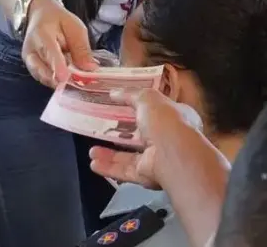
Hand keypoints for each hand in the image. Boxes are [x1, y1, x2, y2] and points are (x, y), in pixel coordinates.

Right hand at [20, 0, 97, 87]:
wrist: (40, 16)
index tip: (64, 78)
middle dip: (59, 79)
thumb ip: (81, 48)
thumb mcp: (75, 28)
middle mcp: (31, 50)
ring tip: (74, 81)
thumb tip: (90, 68)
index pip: (49, 52)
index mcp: (42, 34)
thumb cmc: (59, 21)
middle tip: (76, 84)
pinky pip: (44, 79)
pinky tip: (67, 81)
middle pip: (42, 69)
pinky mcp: (31, 68)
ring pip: (43, 78)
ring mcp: (29, 61)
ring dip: (58, 82)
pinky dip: (55, 82)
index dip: (57, 66)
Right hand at [88, 88, 204, 187]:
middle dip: (122, 134)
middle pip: (142, 135)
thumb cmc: (166, 121)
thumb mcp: (148, 98)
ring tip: (92, 150)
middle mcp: (167, 138)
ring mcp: (157, 158)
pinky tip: (94, 163)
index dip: (140, 107)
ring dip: (110, 154)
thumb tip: (114, 92)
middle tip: (102, 129)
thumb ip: (131, 94)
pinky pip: (125, 170)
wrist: (174, 156)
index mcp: (175, 117)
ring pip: (130, 156)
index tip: (121, 105)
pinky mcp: (146, 175)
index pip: (157, 111)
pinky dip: (109, 167)